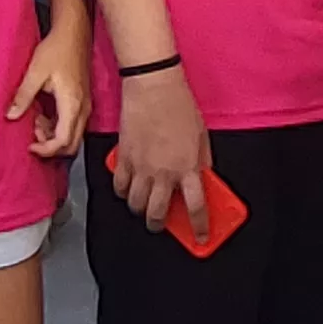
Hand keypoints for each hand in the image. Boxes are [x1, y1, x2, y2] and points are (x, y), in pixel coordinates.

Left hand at [7, 28, 89, 160]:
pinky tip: (43, 115)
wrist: (74, 33)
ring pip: (73, 136)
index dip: (46, 149)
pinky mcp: (82, 102)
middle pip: (72, 145)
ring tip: (35, 120)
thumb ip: (23, 96)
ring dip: (53, 136)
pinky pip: (72, 125)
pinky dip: (57, 127)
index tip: (29, 146)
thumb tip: (11, 115)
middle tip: (32, 136)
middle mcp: (82, 109)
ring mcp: (84, 106)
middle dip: (51, 147)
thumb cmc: (58, 49)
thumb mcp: (35, 71)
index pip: (64, 141)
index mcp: (72, 104)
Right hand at [111, 69, 213, 231]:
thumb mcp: (202, 136)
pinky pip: (119, 186)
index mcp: (188, 168)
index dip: (200, 227)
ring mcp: (141, 167)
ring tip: (144, 205)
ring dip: (140, 210)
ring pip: (135, 205)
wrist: (153, 86)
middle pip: (157, 214)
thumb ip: (202, 160)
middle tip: (160, 223)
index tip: (201, 237)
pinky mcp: (124, 158)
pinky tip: (128, 188)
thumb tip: (203, 177)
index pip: (196, 207)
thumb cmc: (180, 106)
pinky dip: (123, 192)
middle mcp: (163, 173)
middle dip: (159, 225)